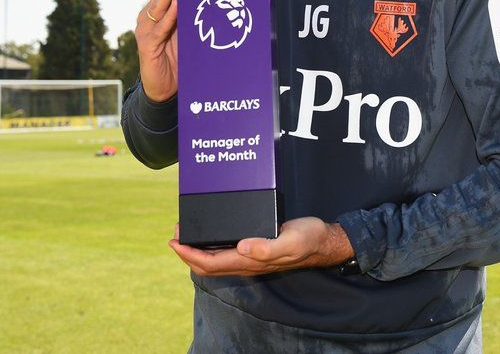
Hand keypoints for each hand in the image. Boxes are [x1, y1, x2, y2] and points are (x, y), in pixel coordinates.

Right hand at [135, 0, 190, 101]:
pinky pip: (160, 28)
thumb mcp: (186, 36)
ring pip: (159, 6)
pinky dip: (168, 16)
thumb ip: (191, 19)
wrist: (164, 90)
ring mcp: (147, 31)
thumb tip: (210, 1)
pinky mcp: (148, 45)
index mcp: (159, 15)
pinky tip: (176, 4)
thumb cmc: (177, 61)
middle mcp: (150, 19)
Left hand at [169, 218, 353, 276]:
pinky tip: (211, 234)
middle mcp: (248, 262)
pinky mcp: (256, 250)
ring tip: (187, 234)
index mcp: (252, 261)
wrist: (324, 241)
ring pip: (216, 261)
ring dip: (198, 250)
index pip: (211, 263)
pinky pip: (226, 253)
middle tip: (175, 236)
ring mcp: (252, 258)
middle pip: (208, 266)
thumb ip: (268, 248)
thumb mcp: (291, 241)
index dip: (189, 255)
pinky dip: (212, 246)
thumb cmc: (309, 239)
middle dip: (188, 254)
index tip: (175, 243)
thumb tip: (242, 248)